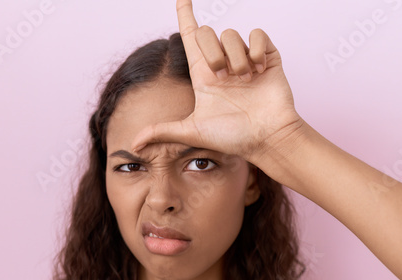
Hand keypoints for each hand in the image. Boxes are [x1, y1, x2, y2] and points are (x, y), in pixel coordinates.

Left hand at [131, 0, 304, 163]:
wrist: (266, 138)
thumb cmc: (233, 137)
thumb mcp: (193, 131)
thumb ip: (163, 131)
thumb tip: (134, 143)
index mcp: (203, 75)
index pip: (190, 37)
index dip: (185, 15)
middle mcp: (223, 63)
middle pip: (206, 32)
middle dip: (212, 53)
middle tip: (223, 79)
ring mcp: (245, 59)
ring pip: (231, 35)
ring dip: (236, 60)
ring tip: (245, 81)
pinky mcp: (267, 56)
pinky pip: (257, 34)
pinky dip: (257, 50)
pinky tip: (260, 71)